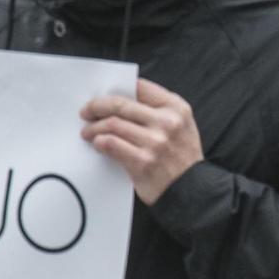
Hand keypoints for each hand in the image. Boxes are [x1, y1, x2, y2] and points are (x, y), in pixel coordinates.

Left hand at [81, 78, 204, 204]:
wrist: (192, 190)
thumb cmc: (182, 157)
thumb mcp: (182, 125)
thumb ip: (158, 111)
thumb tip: (120, 104)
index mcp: (176, 108)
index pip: (140, 87)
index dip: (118, 89)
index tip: (104, 96)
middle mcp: (167, 122)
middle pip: (120, 104)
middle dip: (97, 106)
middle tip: (86, 112)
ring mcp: (155, 142)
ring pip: (112, 124)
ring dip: (94, 128)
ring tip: (88, 132)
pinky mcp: (142, 161)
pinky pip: (111, 145)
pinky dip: (100, 142)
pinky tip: (98, 144)